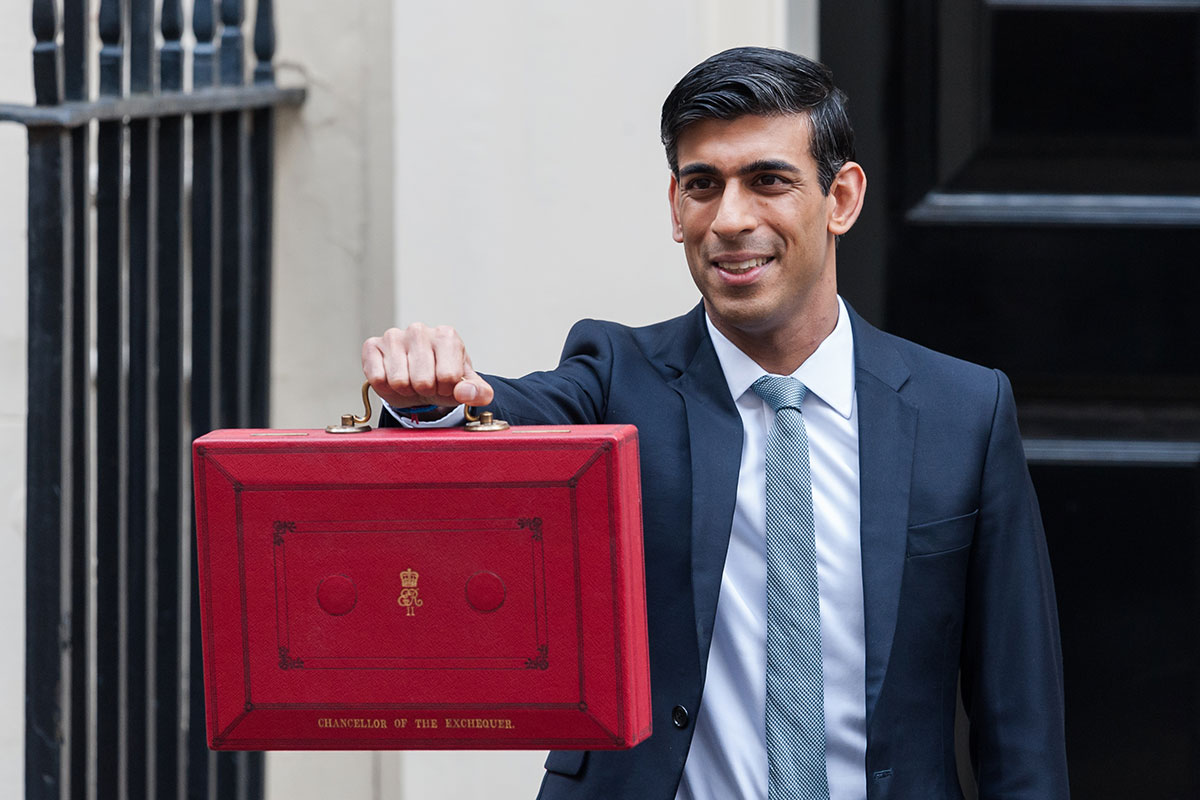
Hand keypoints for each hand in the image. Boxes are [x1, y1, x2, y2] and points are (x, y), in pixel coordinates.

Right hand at [362, 323, 494, 408]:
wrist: (419, 380)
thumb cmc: (444, 379)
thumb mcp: (467, 388)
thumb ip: (477, 392)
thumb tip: (465, 393)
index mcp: (447, 336)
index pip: (449, 377)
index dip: (447, 390)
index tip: (445, 384)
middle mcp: (419, 330)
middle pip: (423, 381)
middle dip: (425, 391)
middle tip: (426, 384)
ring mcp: (394, 335)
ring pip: (399, 381)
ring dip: (406, 390)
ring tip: (411, 381)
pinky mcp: (372, 346)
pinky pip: (377, 378)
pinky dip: (386, 387)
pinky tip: (393, 378)